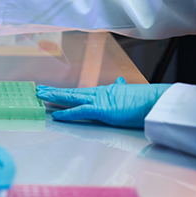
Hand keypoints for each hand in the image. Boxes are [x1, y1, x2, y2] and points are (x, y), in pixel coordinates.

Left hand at [36, 77, 171, 127]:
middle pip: (71, 92)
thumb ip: (122, 89)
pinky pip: (81, 111)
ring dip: (55, 97)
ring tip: (41, 95)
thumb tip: (119, 82)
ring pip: (71, 98)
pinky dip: (67, 113)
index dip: (66, 91)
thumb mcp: (130, 93)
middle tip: (39, 89)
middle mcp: (99, 94)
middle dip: (54, 91)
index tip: (53, 90)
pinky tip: (56, 114)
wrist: (156, 101)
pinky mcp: (102, 110)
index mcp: (105, 92)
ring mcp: (100, 101)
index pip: (80, 91)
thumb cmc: (146, 101)